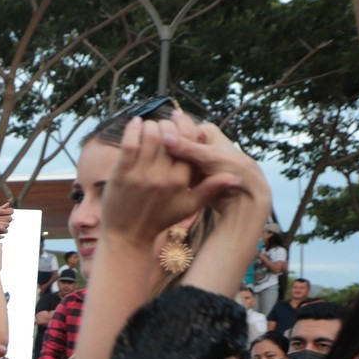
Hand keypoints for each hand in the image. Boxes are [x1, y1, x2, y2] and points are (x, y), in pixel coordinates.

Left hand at [0, 203, 11, 239]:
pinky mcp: (0, 232)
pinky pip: (5, 230)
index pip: (11, 211)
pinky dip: (0, 228)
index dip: (6, 211)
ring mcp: (2, 226)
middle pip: (10, 218)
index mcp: (2, 214)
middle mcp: (3, 220)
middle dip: (1, 217)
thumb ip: (0, 209)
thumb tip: (8, 203)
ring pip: (8, 224)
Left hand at [101, 115, 232, 247]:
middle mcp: (163, 176)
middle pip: (170, 135)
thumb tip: (237, 177)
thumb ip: (210, 188)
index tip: (180, 124)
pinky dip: (132, 129)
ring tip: (151, 126)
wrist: (127, 236)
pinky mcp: (121, 174)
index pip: (190, 143)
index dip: (186, 129)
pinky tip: (136, 122)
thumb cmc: (159, 219)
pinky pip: (129, 143)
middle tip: (164, 126)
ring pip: (151, 135)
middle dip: (168, 125)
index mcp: (181, 180)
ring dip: (151, 125)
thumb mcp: (189, 207)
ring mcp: (141, 174)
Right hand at [160, 119, 269, 225]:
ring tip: (175, 177)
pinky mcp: (192, 173)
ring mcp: (195, 159)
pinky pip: (177, 173)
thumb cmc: (234, 172)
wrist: (242, 197)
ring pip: (175, 161)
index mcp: (207, 131)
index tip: (169, 155)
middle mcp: (200, 142)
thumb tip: (165, 137)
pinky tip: (175, 184)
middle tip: (173, 169)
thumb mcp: (210, 158)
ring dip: (173, 169)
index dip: (172, 143)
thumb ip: (187, 148)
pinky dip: (175, 177)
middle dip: (172, 157)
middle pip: (176, 147)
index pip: (179, 131)